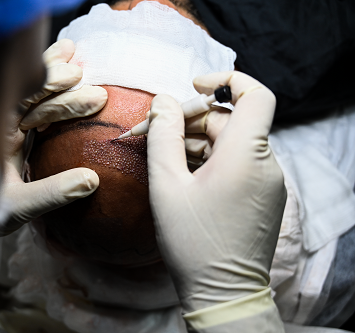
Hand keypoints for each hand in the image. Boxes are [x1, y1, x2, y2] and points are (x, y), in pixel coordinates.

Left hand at [0, 39, 106, 235]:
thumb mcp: (17, 206)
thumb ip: (52, 193)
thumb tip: (92, 179)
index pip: (20, 97)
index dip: (48, 83)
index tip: (75, 78)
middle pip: (26, 88)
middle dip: (53, 77)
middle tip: (81, 73)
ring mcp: (7, 127)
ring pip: (29, 91)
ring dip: (51, 73)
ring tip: (71, 51)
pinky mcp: (17, 135)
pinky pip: (35, 107)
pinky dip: (51, 92)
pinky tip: (66, 78)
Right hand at [147, 71, 286, 311]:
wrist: (223, 294)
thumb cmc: (193, 242)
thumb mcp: (167, 185)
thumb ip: (163, 136)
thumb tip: (163, 102)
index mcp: (247, 155)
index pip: (255, 94)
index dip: (226, 80)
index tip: (194, 85)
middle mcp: (266, 164)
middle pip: (232, 120)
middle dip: (192, 118)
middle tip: (153, 131)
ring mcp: (267, 183)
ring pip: (232, 143)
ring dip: (197, 140)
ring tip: (163, 155)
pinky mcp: (262, 197)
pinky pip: (237, 163)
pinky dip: (210, 159)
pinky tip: (183, 172)